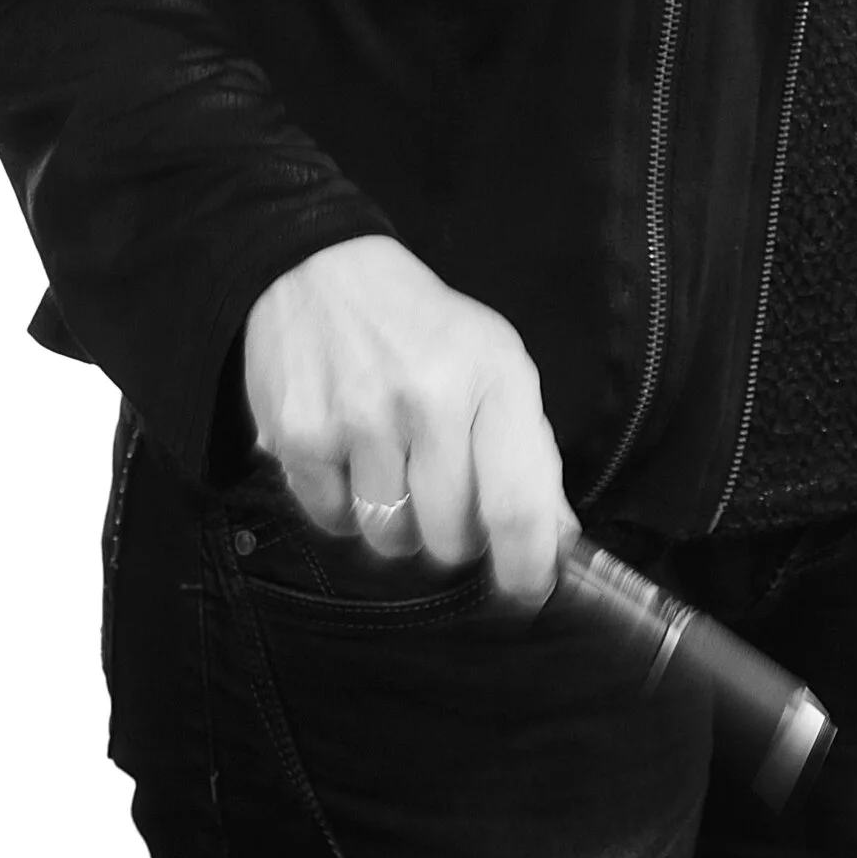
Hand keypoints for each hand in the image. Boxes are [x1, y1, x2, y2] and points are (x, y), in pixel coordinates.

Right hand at [242, 236, 575, 609]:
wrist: (321, 269)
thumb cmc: (423, 326)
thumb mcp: (495, 362)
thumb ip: (529, 452)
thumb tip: (556, 541)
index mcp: (494, 375)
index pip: (517, 505)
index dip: (526, 566)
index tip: (527, 589)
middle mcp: (429, 397)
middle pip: (451, 538)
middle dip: (455, 536)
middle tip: (446, 496)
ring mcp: (359, 417)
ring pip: (390, 539)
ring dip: (398, 523)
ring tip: (395, 466)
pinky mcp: (300, 434)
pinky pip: (332, 520)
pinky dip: (344, 503)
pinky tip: (349, 451)